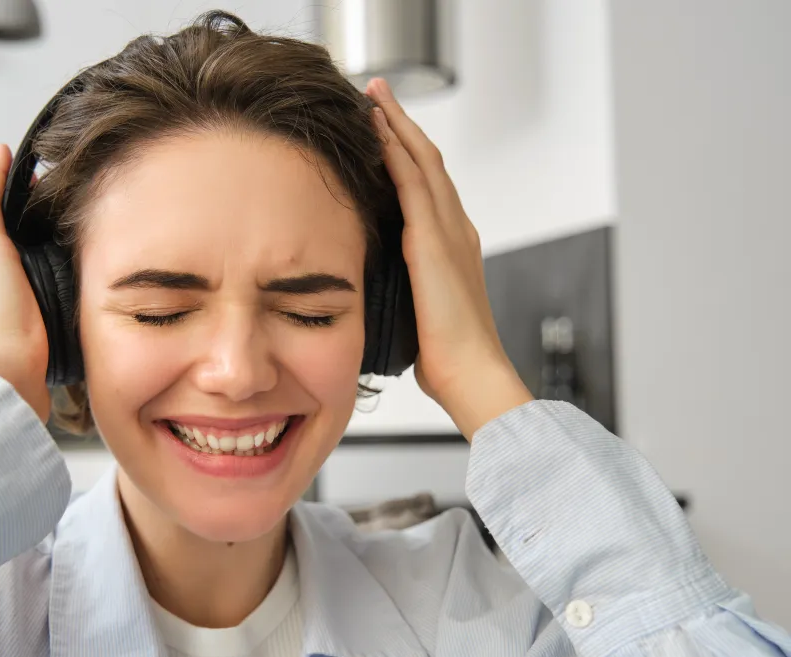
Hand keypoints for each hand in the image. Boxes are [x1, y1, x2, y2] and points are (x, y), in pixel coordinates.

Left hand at [366, 79, 531, 439]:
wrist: (472, 373)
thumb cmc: (446, 355)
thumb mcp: (418, 309)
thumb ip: (403, 285)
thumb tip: (374, 285)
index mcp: (452, 245)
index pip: (428, 185)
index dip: (407, 151)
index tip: (383, 127)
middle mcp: (455, 229)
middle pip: (428, 161)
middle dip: (401, 124)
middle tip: (378, 94)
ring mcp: (448, 232)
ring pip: (422, 163)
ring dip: (397, 126)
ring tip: (375, 97)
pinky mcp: (434, 243)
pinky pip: (414, 186)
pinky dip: (396, 155)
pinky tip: (378, 133)